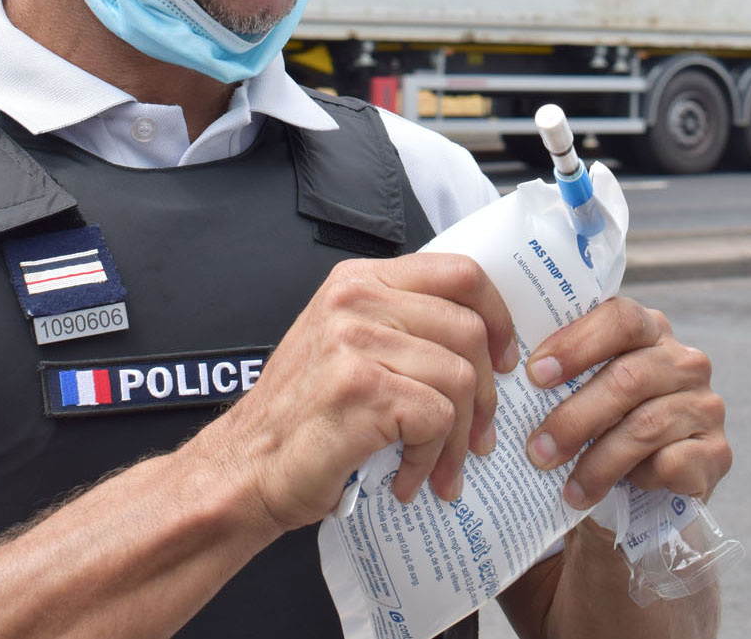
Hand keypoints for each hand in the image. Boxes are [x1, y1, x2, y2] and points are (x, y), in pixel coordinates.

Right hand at [215, 253, 517, 532]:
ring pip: (460, 377)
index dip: (498, 315)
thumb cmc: (303, 414)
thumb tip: (483, 338)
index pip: (458, 272)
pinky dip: (432, 457)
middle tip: (480, 432)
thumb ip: (402, 323)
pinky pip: (437, 418)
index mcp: (360, 280)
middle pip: (469, 328)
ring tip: (442, 466)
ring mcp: (356, 342)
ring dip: (460, 436)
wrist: (246, 466)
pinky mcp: (360, 389)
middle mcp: (356, 300)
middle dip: (488, 391)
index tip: (505, 357)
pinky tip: (410, 477)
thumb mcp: (346, 343)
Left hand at [523, 297, 730, 509]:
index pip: (620, 317)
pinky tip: (612, 493)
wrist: (640, 485)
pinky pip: (673, 463)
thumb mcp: (583, 385)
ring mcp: (706, 405)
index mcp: (648, 328)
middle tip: (537, 450)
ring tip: (565, 486)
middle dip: (575, 417)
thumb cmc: (599, 420)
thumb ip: (561, 368)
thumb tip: (503, 370)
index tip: (535, 375)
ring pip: (646, 426)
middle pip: (628, 378)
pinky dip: (636, 479)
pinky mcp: (718, 453)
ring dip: (597, 461)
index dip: (576, 344)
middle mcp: (685, 360)